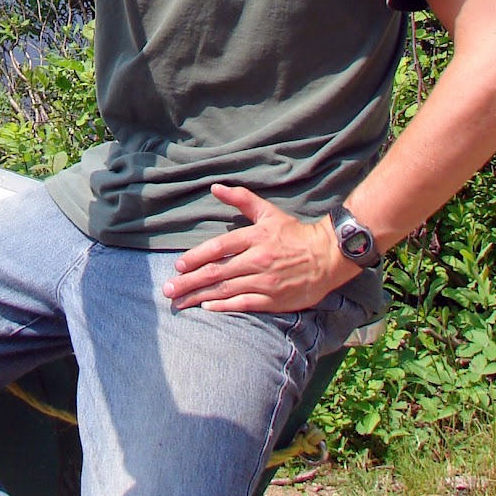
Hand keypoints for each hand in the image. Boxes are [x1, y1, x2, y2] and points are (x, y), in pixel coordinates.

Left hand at [162, 184, 345, 313]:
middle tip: (168, 290)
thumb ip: (241, 199)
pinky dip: (224, 307)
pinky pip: (244, 304)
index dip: (195, 257)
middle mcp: (257, 260)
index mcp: (254, 238)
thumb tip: (215, 188)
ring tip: (179, 303)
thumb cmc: (294, 233)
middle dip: (188, 282)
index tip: (178, 266)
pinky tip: (207, 307)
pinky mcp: (274, 300)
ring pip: (226, 290)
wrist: (327, 256)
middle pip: (216, 272)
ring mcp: (265, 282)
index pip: (218, 247)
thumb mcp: (268, 212)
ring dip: (199, 297)